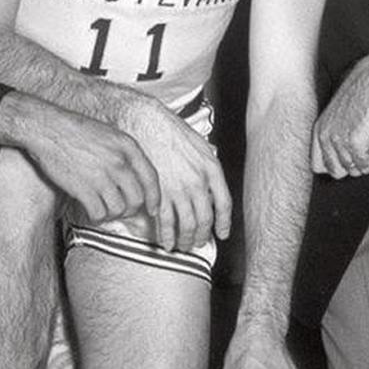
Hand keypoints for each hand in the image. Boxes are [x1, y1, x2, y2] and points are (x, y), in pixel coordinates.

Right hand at [0, 91, 159, 222]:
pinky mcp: (83, 188)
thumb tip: (132, 178)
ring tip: (104, 210)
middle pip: (137, 198)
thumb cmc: (74, 129)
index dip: (154, 198)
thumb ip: (123, 153)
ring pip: (119, 209)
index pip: (151, 178)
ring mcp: (101, 176)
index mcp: (127, 146)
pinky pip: (98, 213)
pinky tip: (91, 211)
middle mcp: (118, 162)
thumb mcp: (108, 134)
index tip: (153, 209)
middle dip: (131, 210)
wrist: (47, 128)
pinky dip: (96, 217)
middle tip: (122, 211)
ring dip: (112, 214)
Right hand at [113, 93, 232, 252]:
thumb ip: (206, 165)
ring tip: (183, 246)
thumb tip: (209, 182)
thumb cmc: (169, 129)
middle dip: (201, 236)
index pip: (223, 204)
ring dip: (185, 240)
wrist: (145, 122)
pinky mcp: (159, 194)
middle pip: (205, 219)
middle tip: (198, 243)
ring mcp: (178, 189)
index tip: (221, 233)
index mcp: (210, 169)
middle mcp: (198, 182)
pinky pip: (166, 223)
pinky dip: (167, 237)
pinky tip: (166, 243)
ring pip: (187, 225)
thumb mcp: (198, 144)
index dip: (223, 223)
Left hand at [312, 50, 368, 178]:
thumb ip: (336, 136)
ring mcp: (338, 139)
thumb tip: (347, 160)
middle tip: (366, 149)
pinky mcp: (354, 141)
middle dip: (354, 165)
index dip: (337, 165)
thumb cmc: (362, 92)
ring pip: (354, 170)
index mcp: (318, 129)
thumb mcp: (340, 115)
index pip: (317, 165)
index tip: (352, 157)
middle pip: (336, 172)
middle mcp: (325, 136)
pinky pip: (366, 165)